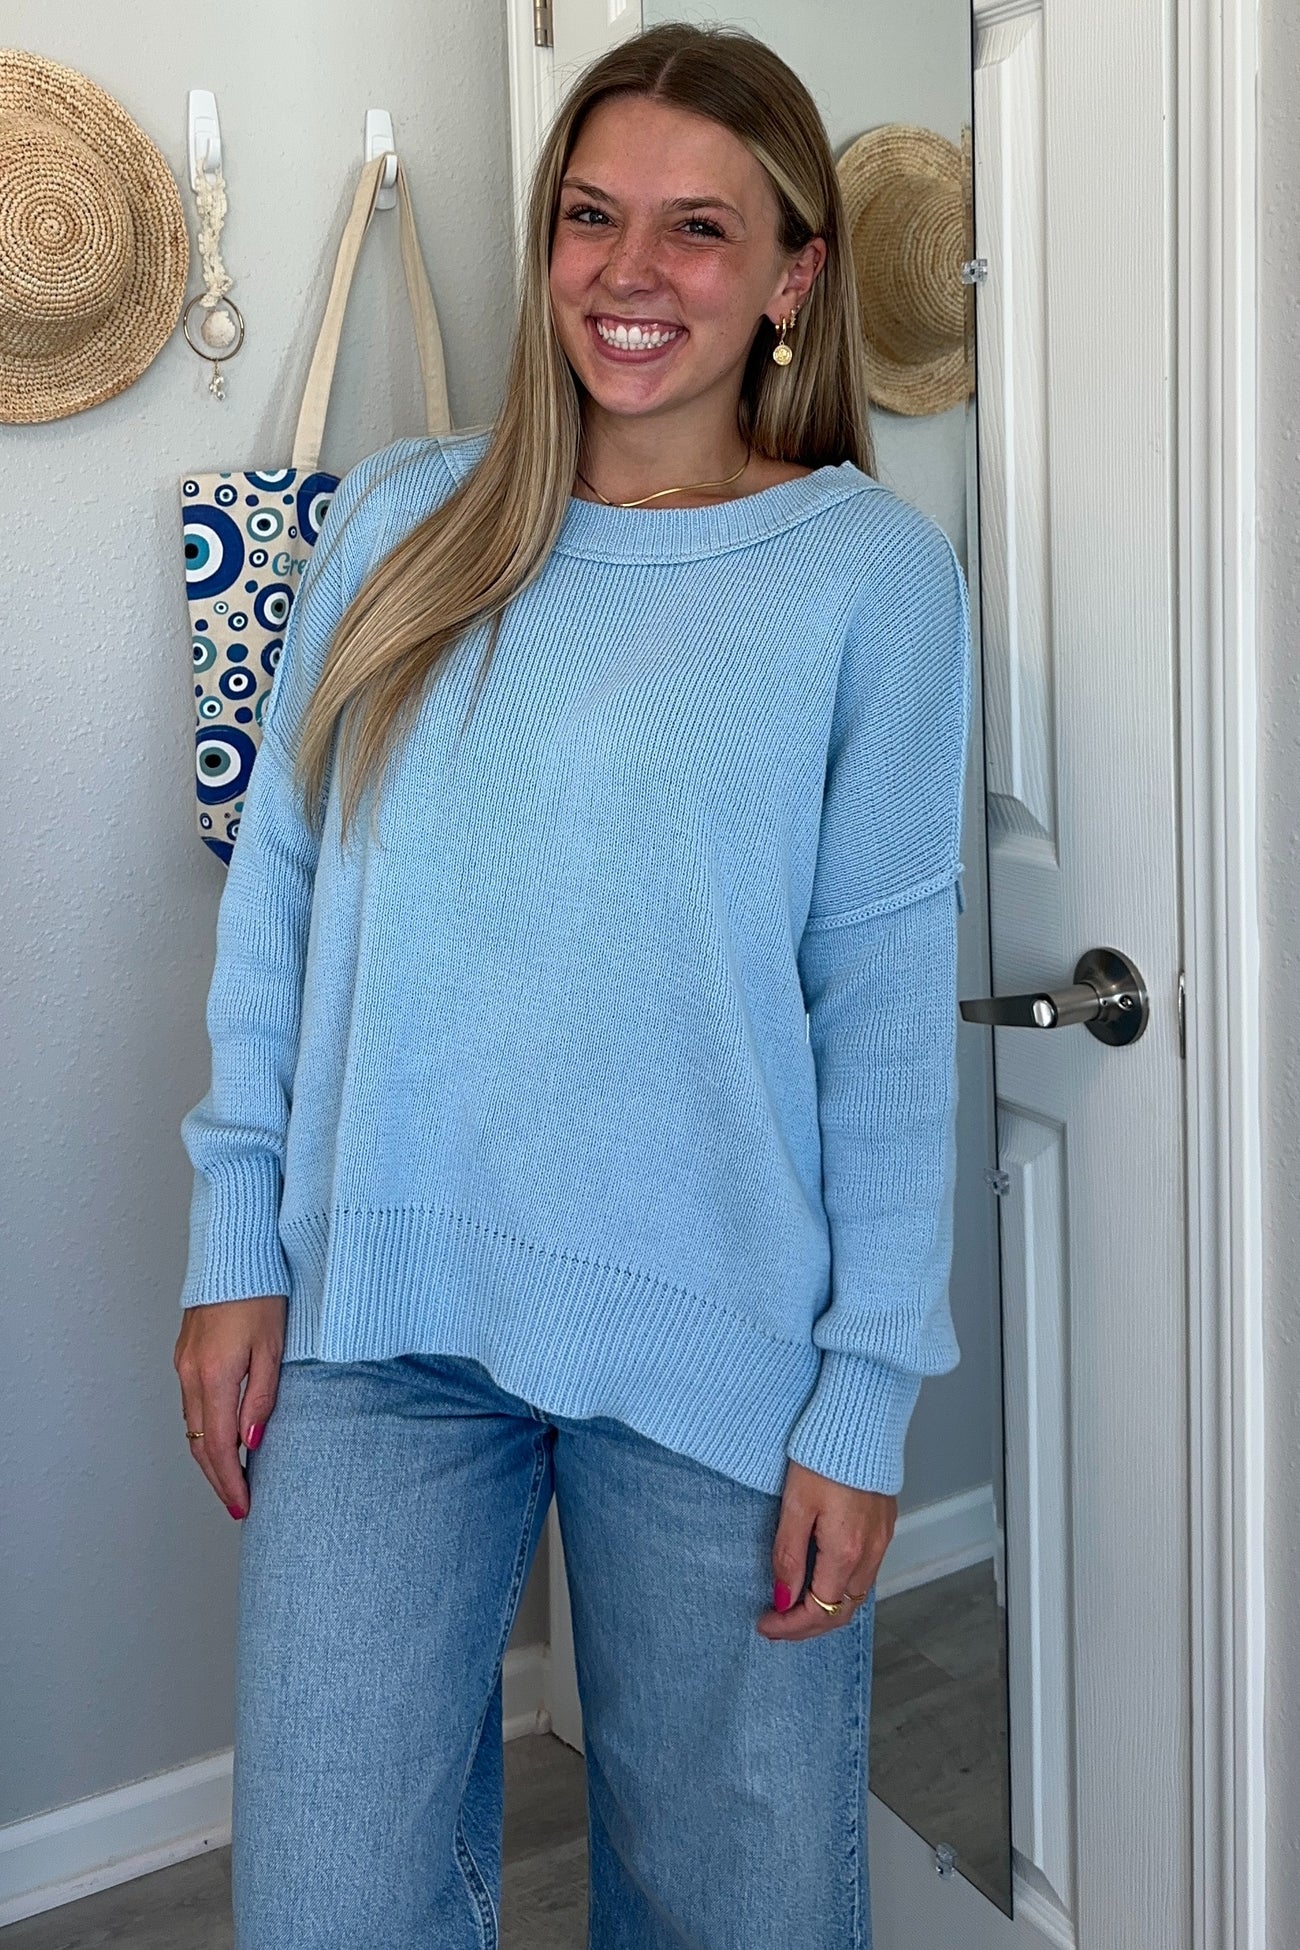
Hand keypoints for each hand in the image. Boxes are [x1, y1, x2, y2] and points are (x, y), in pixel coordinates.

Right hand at [173, 1296, 285, 1519]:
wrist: (234, 1252)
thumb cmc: (262, 1293)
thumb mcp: (273, 1348)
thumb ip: (262, 1398)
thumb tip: (253, 1443)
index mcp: (213, 1376)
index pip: (218, 1447)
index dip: (231, 1482)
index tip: (244, 1506)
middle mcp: (190, 1375)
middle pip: (199, 1444)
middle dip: (218, 1479)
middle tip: (239, 1505)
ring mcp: (183, 1364)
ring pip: (192, 1426)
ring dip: (211, 1456)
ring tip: (236, 1479)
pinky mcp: (185, 1355)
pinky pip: (191, 1405)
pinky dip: (205, 1430)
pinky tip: (224, 1438)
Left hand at [756, 1458, 895, 1639]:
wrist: (859, 1421)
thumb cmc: (823, 1456)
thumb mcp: (795, 1506)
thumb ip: (789, 1557)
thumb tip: (784, 1599)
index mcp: (845, 1552)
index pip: (819, 1611)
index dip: (790, 1627)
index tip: (766, 1624)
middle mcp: (870, 1553)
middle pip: (841, 1612)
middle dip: (808, 1625)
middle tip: (778, 1624)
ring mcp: (881, 1540)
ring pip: (855, 1595)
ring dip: (825, 1608)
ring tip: (794, 1605)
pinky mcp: (884, 1526)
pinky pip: (865, 1573)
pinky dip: (842, 1588)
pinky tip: (821, 1578)